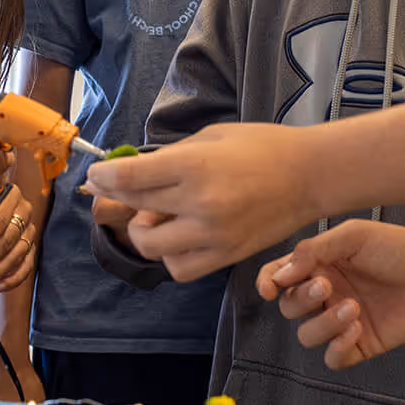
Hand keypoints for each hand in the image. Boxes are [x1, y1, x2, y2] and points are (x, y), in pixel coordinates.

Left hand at [84, 122, 322, 280]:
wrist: (309, 175)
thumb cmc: (262, 146)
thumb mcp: (212, 137)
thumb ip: (171, 155)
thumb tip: (132, 169)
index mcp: (195, 165)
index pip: (130, 177)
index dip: (103, 177)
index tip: (95, 175)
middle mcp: (199, 203)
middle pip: (134, 207)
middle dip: (115, 196)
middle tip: (114, 188)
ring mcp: (212, 234)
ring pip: (150, 246)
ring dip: (143, 230)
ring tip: (159, 214)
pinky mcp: (225, 256)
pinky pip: (179, 268)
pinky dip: (170, 255)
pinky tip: (179, 236)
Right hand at [256, 220, 404, 370]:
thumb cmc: (399, 247)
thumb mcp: (352, 236)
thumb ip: (313, 250)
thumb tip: (281, 272)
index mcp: (320, 265)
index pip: (280, 277)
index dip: (268, 283)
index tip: (270, 288)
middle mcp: (327, 293)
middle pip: (289, 308)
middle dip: (302, 299)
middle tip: (327, 286)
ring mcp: (342, 321)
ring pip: (308, 335)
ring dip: (324, 324)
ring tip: (353, 308)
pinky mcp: (360, 344)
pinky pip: (332, 358)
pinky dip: (337, 347)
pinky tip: (356, 328)